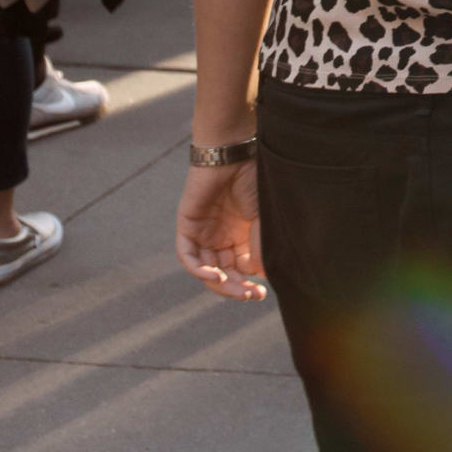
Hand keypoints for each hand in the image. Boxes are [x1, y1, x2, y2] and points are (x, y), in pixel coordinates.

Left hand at [175, 160, 265, 300]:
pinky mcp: (188, 227)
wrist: (234, 155)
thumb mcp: (264, 218)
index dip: (249, 284)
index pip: (241, 270)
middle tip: (250, 296)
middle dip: (236, 288)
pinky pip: (189, 257)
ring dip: (219, 283)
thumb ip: (261, 246)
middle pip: (224, 273)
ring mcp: (204, 234)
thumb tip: (262, 275)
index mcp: (241, 236)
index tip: (262, 291)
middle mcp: (221, 238)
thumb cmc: (254, 181)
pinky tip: (214, 275)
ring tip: (235, 289)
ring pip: (206, 269)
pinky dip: (199, 270)